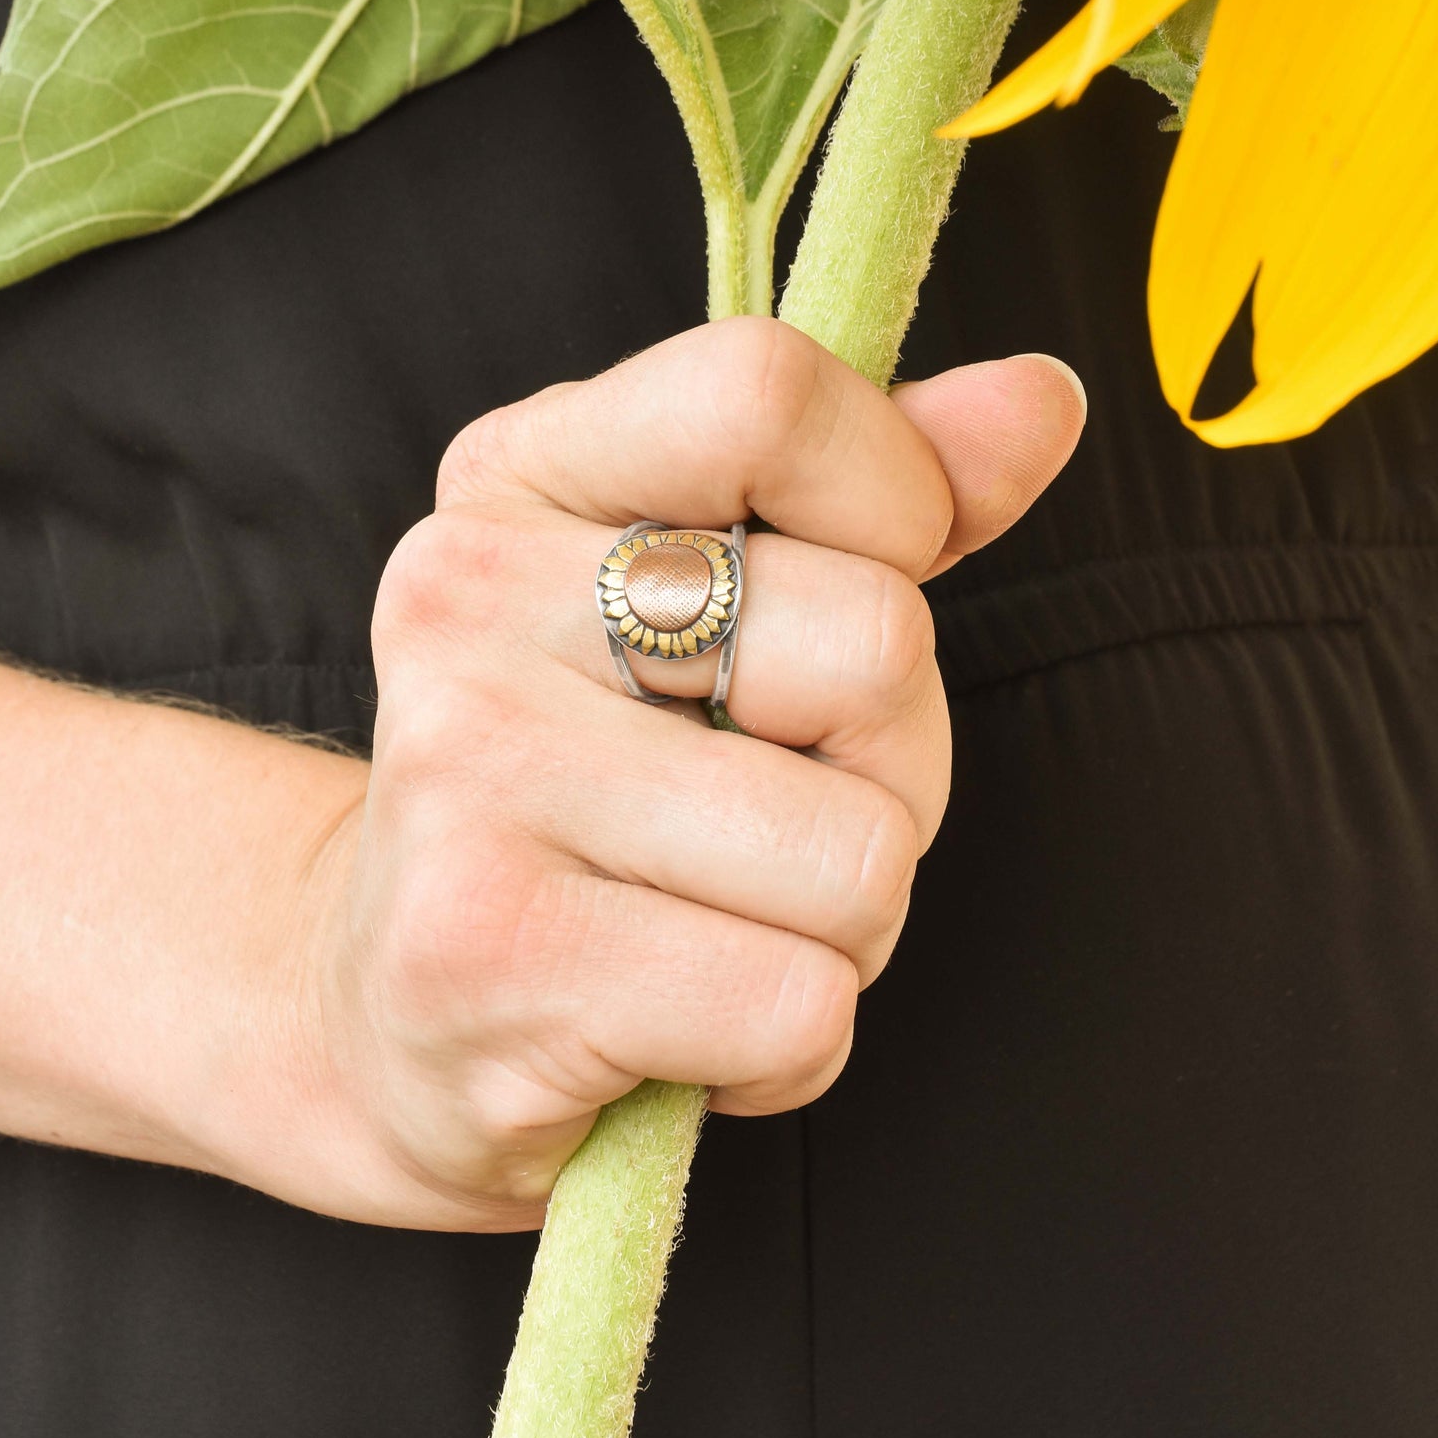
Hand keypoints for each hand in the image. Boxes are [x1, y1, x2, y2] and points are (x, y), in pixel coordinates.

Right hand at [290, 320, 1083, 1229]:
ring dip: (843, 924)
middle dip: (891, 763)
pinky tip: (676, 1021)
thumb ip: (888, 493)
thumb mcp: (718, 596)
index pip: (766, 391)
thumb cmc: (599, 785)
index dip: (893, 492)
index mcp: (521, 472)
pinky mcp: (490, 959)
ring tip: (714, 918)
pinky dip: (788, 1047)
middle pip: (878, 642)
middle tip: (769, 803)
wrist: (391, 1017)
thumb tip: (1046, 399)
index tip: (867, 570)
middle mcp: (467, 596)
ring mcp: (467, 773)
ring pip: (861, 853)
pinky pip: (803, 1007)